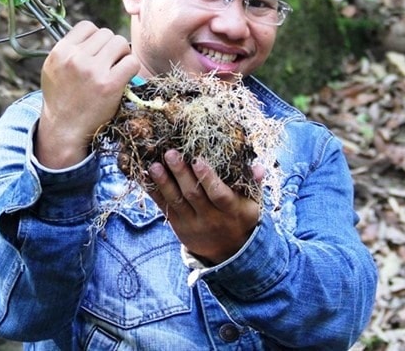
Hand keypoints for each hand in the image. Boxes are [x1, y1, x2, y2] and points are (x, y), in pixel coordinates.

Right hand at [36, 21, 139, 168]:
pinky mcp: (110, 85)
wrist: (64, 129)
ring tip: (116, 69)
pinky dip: (131, 67)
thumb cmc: (60, 98)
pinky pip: (132, 62)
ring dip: (122, 55)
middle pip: (106, 33)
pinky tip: (124, 77)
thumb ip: (68, 50)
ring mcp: (93, 71)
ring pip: (120, 43)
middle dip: (110, 47)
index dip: (96, 38)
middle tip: (108, 63)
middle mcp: (75, 58)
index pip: (87, 26)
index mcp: (60, 51)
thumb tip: (93, 34)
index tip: (97, 52)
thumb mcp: (53, 68)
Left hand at [148, 149, 264, 264]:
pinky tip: (145, 176)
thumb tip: (258, 167)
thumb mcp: (252, 203)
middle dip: (181, 173)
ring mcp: (192, 223)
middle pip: (193, 195)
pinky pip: (164, 207)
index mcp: (231, 211)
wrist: (228, 251)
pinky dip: (154, 192)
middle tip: (171, 152)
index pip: (219, 195)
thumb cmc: (240, 216)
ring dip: (164, 182)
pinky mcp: (178, 225)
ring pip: (176, 201)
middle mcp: (211, 218)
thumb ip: (254, 183)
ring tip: (154, 165)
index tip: (198, 160)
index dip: (208, 178)